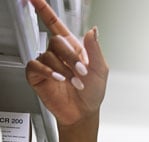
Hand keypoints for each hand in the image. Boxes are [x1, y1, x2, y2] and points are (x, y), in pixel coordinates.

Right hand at [25, 0, 108, 141]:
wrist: (83, 112)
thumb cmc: (93, 93)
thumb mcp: (100, 70)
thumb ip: (95, 49)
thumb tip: (92, 30)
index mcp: (73, 48)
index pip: (55, 25)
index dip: (44, 10)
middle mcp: (58, 53)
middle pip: (56, 40)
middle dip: (71, 57)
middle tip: (81, 72)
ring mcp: (47, 63)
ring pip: (49, 54)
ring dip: (65, 69)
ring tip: (74, 82)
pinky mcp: (37, 75)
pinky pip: (37, 65)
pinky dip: (49, 72)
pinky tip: (59, 79)